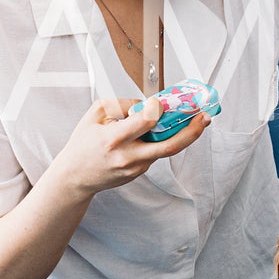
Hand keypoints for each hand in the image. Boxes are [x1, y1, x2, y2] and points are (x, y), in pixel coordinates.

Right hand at [48, 96, 209, 200]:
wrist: (74, 177)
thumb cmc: (82, 144)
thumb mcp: (95, 115)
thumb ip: (121, 104)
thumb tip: (146, 103)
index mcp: (114, 139)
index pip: (146, 122)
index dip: (159, 108)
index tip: (164, 101)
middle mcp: (128, 156)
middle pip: (169, 145)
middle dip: (191, 131)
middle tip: (204, 117)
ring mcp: (135, 168)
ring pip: (166, 149)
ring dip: (183, 134)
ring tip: (197, 121)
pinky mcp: (138, 173)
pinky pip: (154, 153)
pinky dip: (161, 141)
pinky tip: (163, 131)